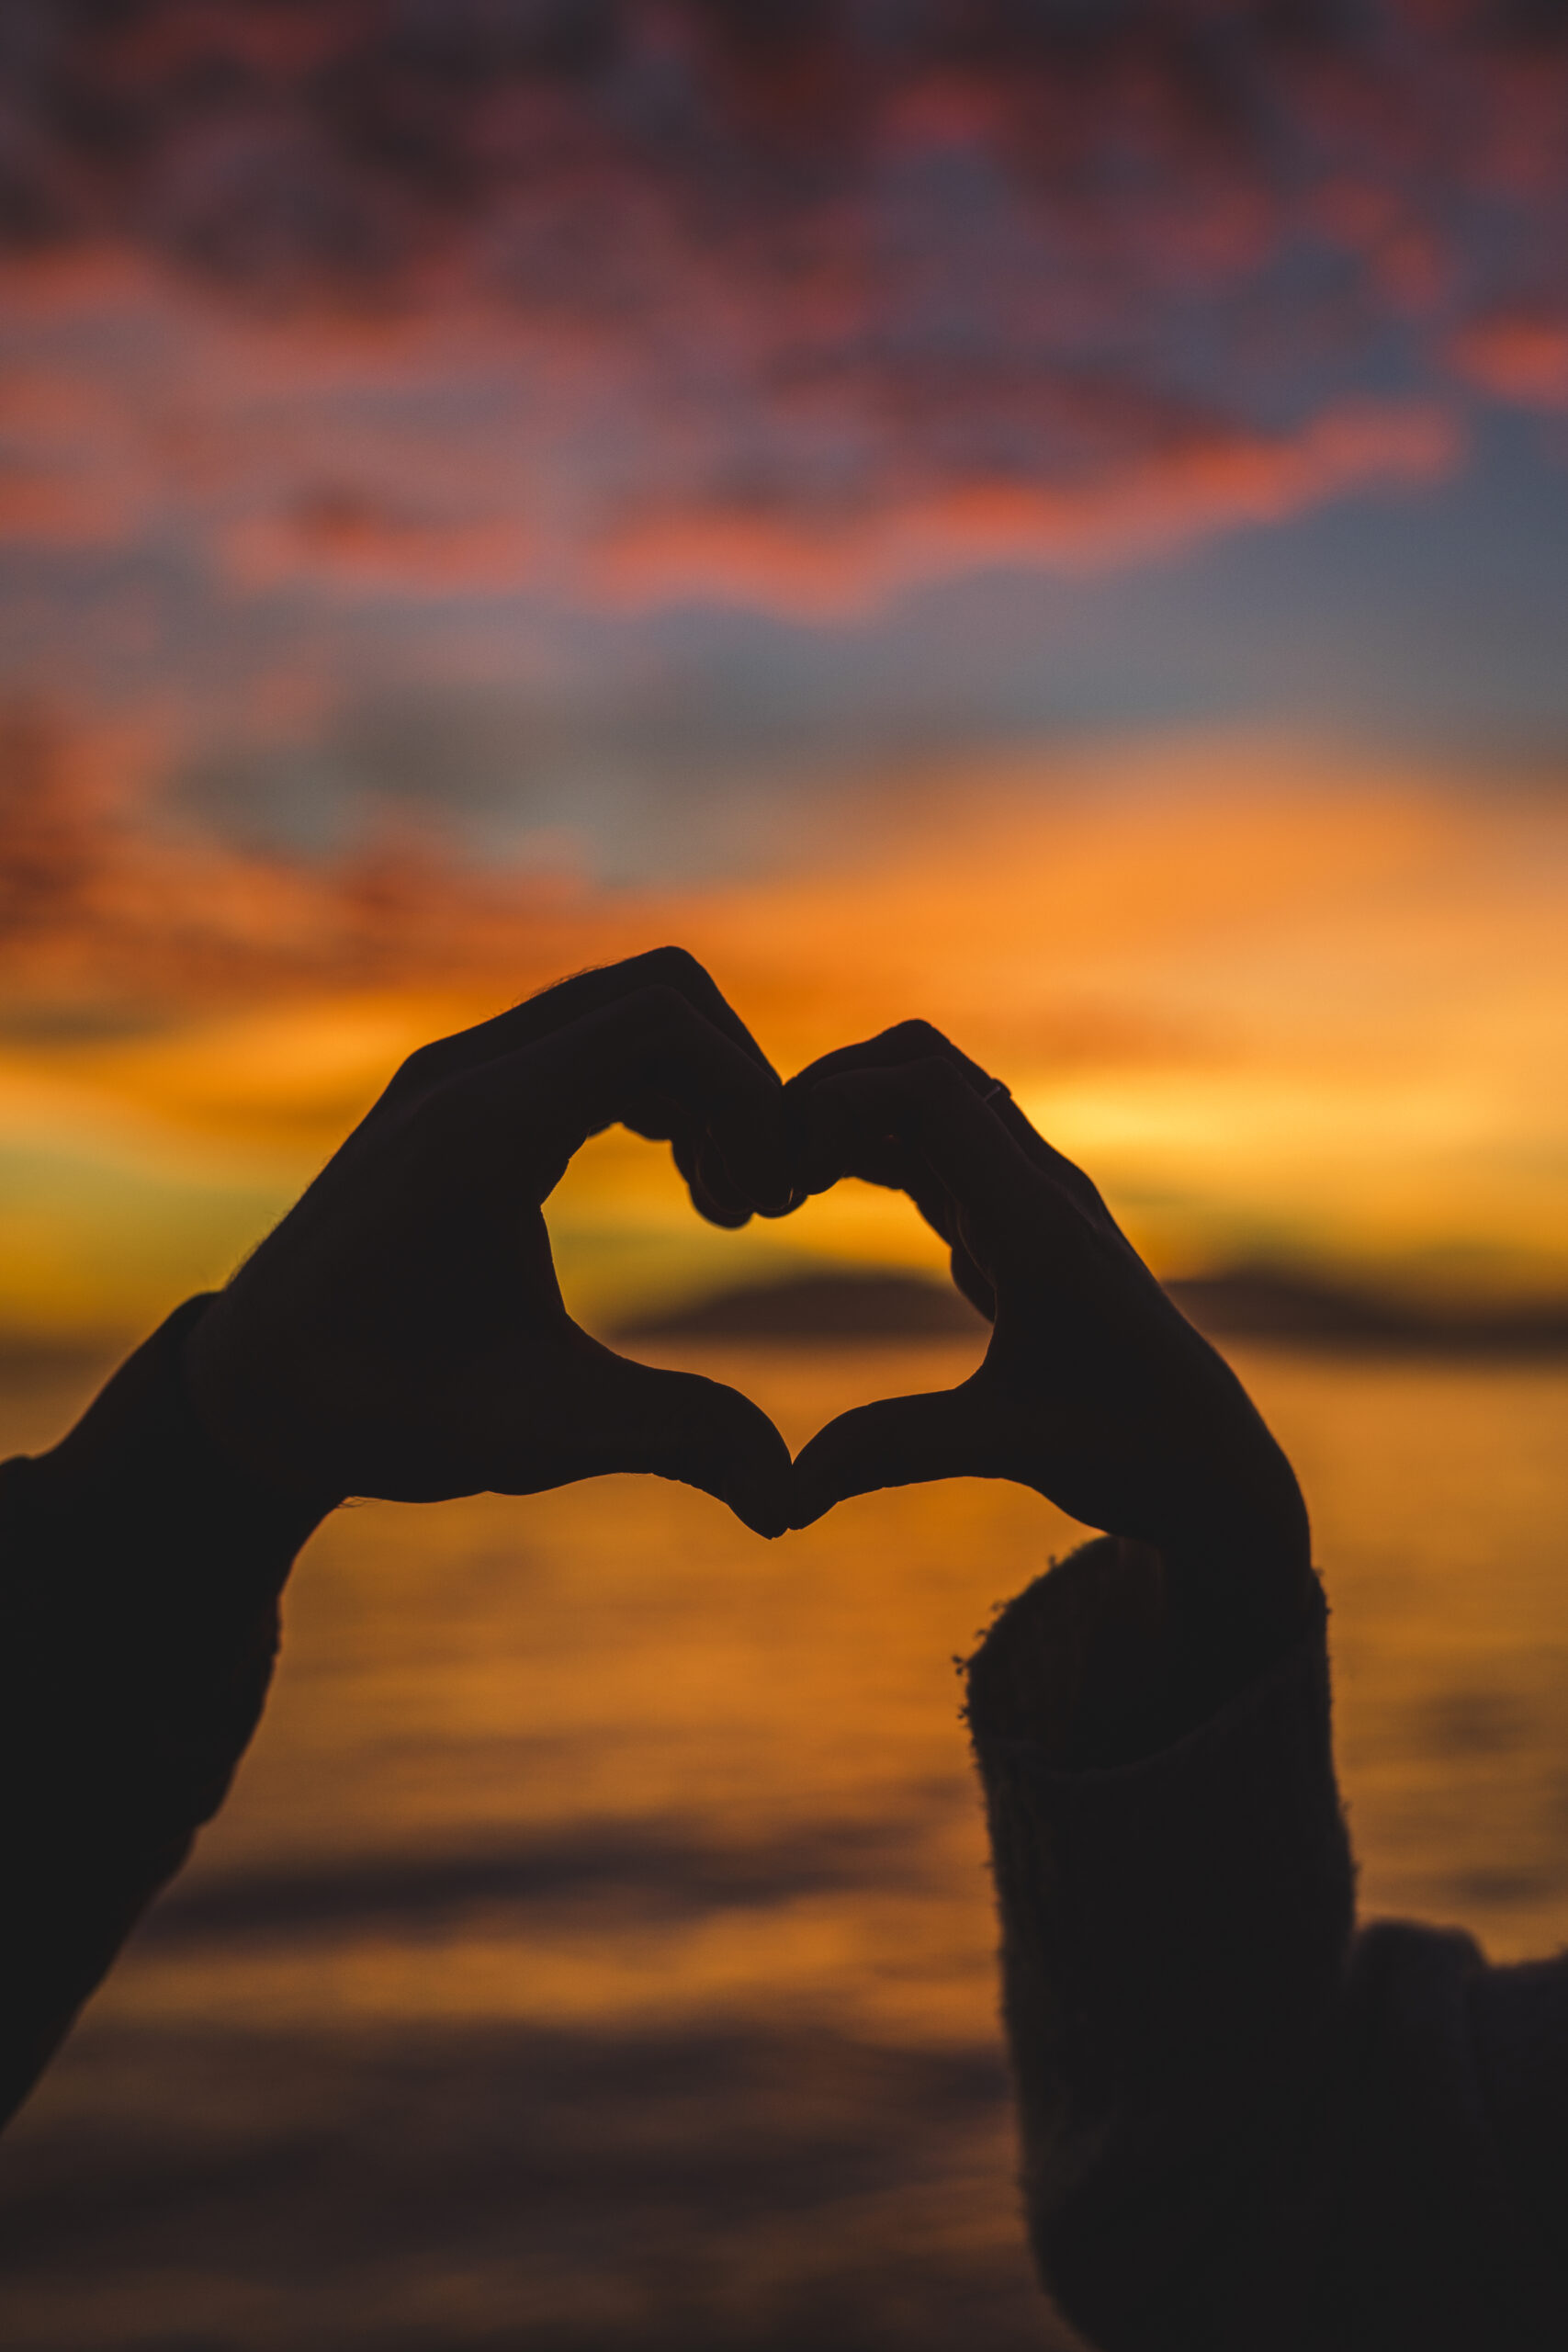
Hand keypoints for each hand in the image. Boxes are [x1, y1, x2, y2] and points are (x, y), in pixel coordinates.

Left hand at [183, 949, 794, 1534]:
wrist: (255, 1392)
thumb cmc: (379, 1412)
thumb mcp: (531, 1434)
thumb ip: (666, 1440)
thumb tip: (787, 1502)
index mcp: (477, 1131)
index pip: (656, 1023)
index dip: (749, 1094)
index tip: (777, 1204)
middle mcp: (465, 1072)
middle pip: (660, 992)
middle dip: (741, 1084)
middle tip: (768, 1203)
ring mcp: (461, 1069)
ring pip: (633, 1008)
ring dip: (706, 1089)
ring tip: (734, 1209)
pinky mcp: (468, 1088)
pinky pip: (598, 1039)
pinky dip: (666, 1092)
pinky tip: (689, 1194)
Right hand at [784, 1025, 1314, 1642]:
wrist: (1210, 1462)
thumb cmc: (1130, 1456)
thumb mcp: (1011, 1452)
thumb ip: (896, 1453)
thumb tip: (783, 1496)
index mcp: (1038, 1225)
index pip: (931, 1091)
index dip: (835, 1101)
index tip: (775, 1175)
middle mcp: (1037, 1189)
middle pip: (921, 1062)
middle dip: (826, 1090)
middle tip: (761, 1173)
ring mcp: (1027, 1199)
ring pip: (922, 1097)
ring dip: (841, 1117)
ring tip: (772, 1191)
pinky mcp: (1012, 1224)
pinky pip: (928, 1147)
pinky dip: (861, 1149)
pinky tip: (808, 1201)